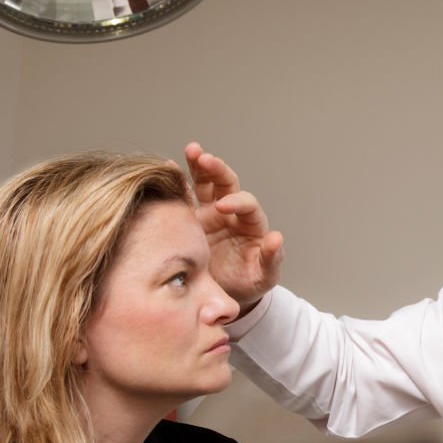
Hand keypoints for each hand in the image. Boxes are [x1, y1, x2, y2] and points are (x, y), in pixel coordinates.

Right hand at [185, 142, 283, 310]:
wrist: (226, 292)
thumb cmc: (250, 282)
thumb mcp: (264, 275)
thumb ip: (271, 259)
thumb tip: (276, 238)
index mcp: (251, 223)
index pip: (247, 205)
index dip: (236, 202)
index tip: (222, 207)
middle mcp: (230, 213)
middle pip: (225, 183)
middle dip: (216, 169)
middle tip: (204, 157)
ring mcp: (209, 213)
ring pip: (204, 183)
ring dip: (198, 165)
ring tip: (192, 149)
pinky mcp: (190, 220)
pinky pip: (183, 197)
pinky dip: (176, 182)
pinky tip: (166, 167)